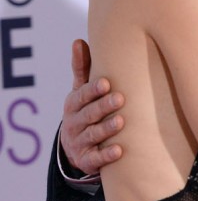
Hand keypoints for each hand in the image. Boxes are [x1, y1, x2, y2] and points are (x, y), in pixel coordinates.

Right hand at [61, 39, 125, 174]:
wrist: (74, 147)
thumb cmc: (84, 110)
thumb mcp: (79, 91)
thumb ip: (81, 68)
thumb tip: (78, 40)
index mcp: (73, 104)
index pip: (82, 95)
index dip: (92, 90)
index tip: (106, 82)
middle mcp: (74, 123)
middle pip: (88, 114)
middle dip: (103, 106)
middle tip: (120, 98)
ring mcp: (79, 142)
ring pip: (93, 135)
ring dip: (106, 129)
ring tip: (121, 122)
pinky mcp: (87, 160)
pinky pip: (96, 159)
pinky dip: (107, 156)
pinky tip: (119, 151)